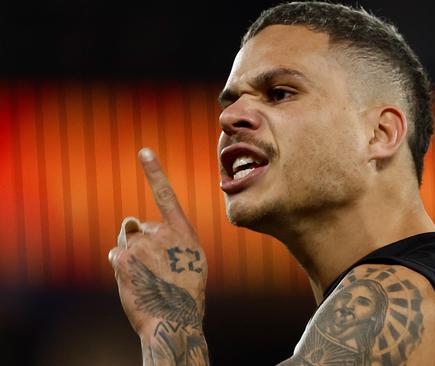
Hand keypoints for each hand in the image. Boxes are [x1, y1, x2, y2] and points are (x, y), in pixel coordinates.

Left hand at [109, 148, 208, 363]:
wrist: (175, 319)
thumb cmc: (183, 292)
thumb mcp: (191, 260)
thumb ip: (169, 238)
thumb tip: (132, 225)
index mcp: (184, 232)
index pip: (166, 195)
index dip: (155, 172)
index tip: (143, 151)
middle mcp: (162, 233)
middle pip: (139, 227)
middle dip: (140, 242)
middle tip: (154, 269)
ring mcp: (142, 244)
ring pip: (126, 241)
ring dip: (130, 255)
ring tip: (146, 277)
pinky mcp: (124, 257)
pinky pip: (116, 255)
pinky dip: (121, 267)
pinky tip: (135, 282)